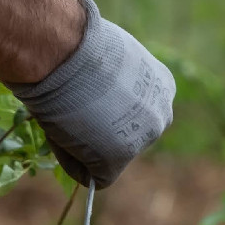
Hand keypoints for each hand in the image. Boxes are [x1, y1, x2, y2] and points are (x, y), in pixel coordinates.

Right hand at [6, 0, 174, 189]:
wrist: (66, 54)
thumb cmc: (80, 49)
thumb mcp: (110, 64)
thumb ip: (115, 88)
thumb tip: (95, 107)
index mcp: (163, 87)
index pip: (138, 112)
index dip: (109, 109)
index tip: (88, 99)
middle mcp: (161, 116)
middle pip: (128, 137)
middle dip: (103, 131)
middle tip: (74, 111)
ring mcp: (141, 141)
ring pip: (110, 157)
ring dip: (88, 147)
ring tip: (66, 120)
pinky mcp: (116, 161)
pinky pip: (95, 175)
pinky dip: (75, 163)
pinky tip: (61, 136)